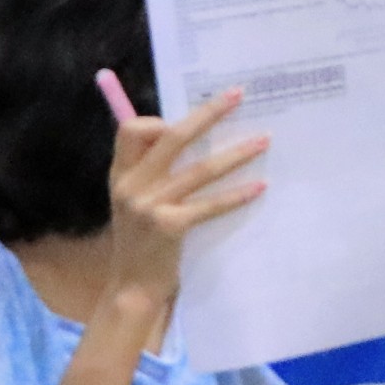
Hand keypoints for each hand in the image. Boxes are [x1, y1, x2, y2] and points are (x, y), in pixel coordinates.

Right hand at [96, 75, 267, 305]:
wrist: (133, 288)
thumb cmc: (140, 243)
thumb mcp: (134, 203)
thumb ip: (150, 174)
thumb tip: (187, 136)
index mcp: (121, 176)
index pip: (131, 129)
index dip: (158, 121)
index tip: (184, 120)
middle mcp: (132, 186)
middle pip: (172, 137)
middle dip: (208, 113)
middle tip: (238, 96)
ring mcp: (149, 207)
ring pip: (199, 170)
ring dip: (236, 153)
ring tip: (264, 141)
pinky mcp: (170, 227)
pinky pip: (209, 205)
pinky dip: (237, 195)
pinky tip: (259, 186)